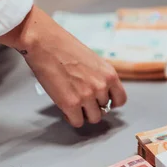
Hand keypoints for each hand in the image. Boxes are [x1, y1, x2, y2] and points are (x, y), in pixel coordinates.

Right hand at [0, 5, 126, 127]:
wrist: (46, 44)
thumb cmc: (66, 49)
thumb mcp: (94, 61)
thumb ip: (100, 77)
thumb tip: (101, 93)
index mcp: (110, 74)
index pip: (121, 100)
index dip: (111, 103)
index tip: (102, 102)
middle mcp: (101, 86)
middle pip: (105, 110)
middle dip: (93, 107)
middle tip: (82, 100)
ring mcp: (87, 96)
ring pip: (93, 118)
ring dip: (83, 114)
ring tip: (74, 104)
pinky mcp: (70, 104)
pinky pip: (77, 122)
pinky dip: (71, 118)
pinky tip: (66, 109)